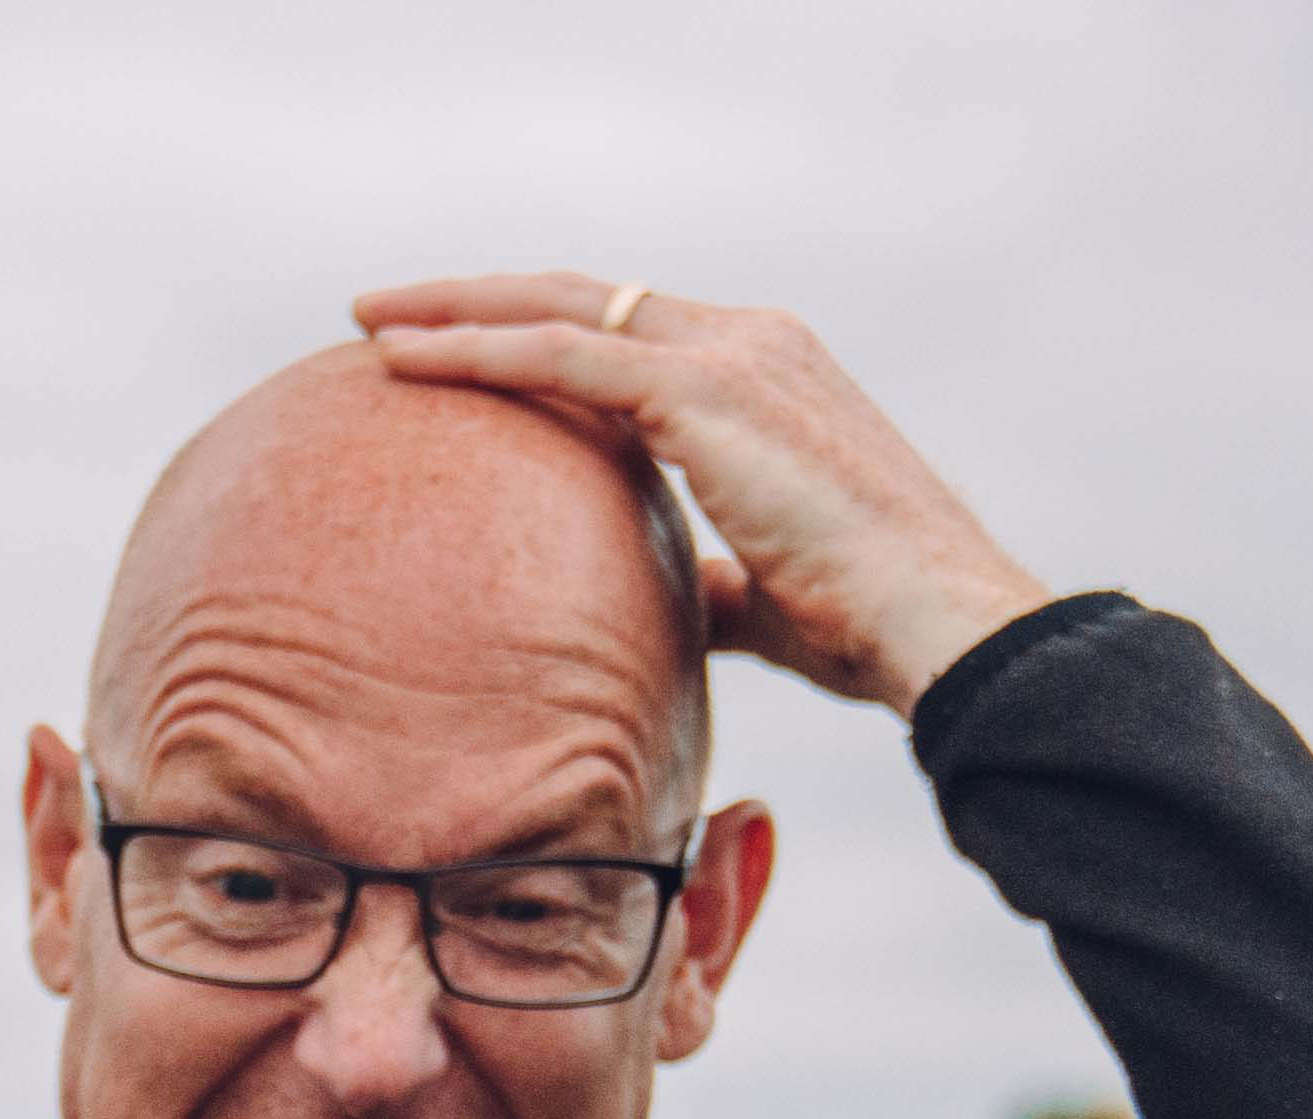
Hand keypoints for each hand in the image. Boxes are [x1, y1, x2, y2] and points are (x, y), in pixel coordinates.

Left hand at [352, 276, 1055, 715]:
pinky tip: (403, 363)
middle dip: (481, 300)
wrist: (940, 624)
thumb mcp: (772, 598)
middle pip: (587, 297)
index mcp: (767, 374)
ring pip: (564, 308)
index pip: (631, 332)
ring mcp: (733, 355)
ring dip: (459, 312)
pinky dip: (479, 351)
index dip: (540, 336)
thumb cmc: (872, 628)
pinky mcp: (709, 391)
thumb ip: (715, 583)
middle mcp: (751, 342)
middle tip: (387, 311)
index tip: (461, 352)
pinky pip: (564, 355)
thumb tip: (672, 605)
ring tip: (371, 323)